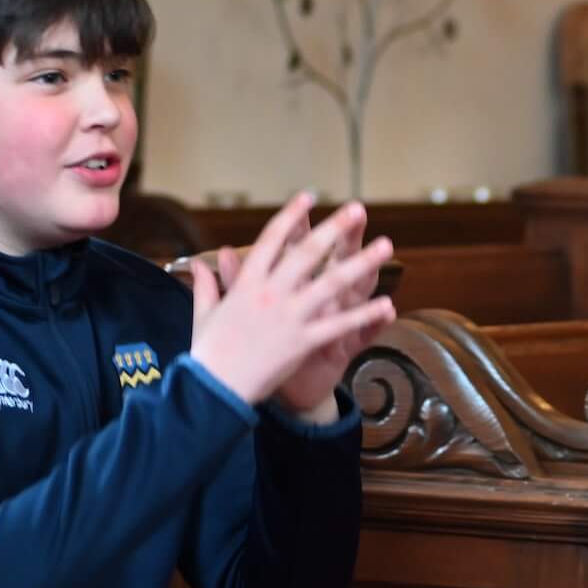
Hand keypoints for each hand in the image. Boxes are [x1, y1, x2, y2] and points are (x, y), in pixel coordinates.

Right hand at [186, 195, 394, 409]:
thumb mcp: (204, 313)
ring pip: (331, 284)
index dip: (291, 217)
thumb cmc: (207, 353)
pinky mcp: (303, 342)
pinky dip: (364, 316)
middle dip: (334, 229)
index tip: (308, 197)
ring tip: (385, 246)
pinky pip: (339, 325)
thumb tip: (200, 262)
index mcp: (247, 284)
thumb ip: (209, 284)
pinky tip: (387, 304)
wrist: (214, 390)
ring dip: (361, 263)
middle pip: (307, 253)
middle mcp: (270, 294)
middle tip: (357, 209)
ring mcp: (289, 317)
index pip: (271, 240)